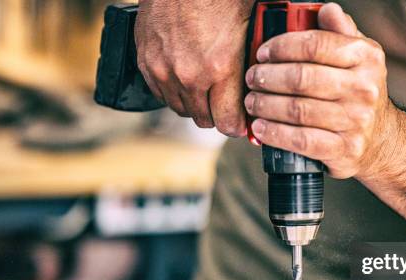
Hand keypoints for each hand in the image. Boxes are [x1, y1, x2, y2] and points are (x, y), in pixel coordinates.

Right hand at [135, 0, 254, 135]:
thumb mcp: (248, 28)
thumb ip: (251, 65)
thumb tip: (259, 90)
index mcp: (220, 68)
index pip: (228, 124)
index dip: (237, 125)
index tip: (241, 122)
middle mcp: (189, 75)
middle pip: (205, 120)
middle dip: (218, 114)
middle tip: (225, 102)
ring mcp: (164, 70)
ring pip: (182, 109)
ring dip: (195, 103)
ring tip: (205, 86)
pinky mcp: (145, 62)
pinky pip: (161, 94)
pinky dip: (173, 90)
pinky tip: (184, 76)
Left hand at [244, 3, 392, 178]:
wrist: (382, 140)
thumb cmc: (359, 93)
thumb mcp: (359, 57)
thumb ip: (339, 33)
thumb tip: (325, 9)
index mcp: (365, 57)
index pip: (315, 44)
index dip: (282, 47)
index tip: (263, 53)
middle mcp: (364, 88)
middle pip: (302, 78)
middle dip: (267, 77)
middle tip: (252, 78)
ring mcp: (355, 121)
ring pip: (298, 110)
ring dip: (265, 105)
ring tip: (252, 101)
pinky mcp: (344, 149)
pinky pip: (302, 140)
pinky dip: (275, 133)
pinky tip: (261, 127)